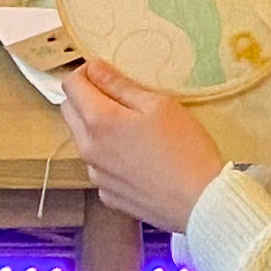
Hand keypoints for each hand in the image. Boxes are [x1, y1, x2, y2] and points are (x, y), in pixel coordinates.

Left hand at [57, 62, 227, 228]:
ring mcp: (96, 174)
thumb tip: (94, 69)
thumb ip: (120, 85)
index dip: (85, 72)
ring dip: (96, 128)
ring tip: (132, 130)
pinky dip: (109, 157)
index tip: (104, 72)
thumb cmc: (186, 149)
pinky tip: (137, 158)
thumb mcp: (159, 105)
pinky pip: (98, 166)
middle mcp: (88, 148)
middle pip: (69, 110)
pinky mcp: (107, 194)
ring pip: (82, 140)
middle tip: (118, 97)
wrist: (200, 202)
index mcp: (99, 120)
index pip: (71, 85)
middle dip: (86, 97)